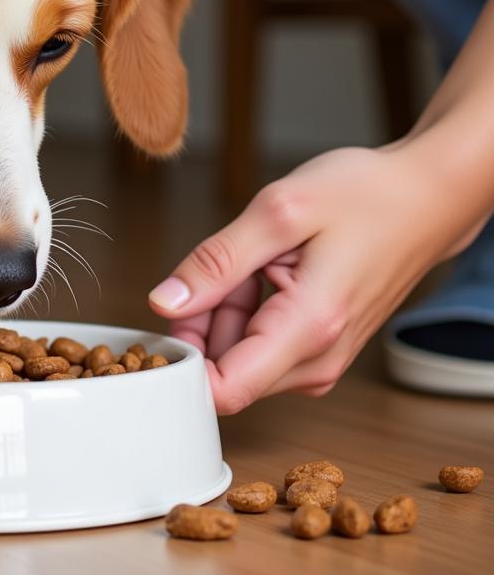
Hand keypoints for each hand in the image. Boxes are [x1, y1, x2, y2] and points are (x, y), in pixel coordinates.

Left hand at [148, 144, 485, 413]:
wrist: (425, 198)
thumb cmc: (364, 196)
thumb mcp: (278, 212)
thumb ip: (216, 262)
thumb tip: (164, 303)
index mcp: (307, 329)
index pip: (223, 391)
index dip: (180, 362)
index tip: (162, 322)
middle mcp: (316, 360)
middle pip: (222, 369)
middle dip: (200, 322)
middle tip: (219, 265)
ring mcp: (319, 358)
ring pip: (237, 354)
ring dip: (224, 310)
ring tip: (254, 259)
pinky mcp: (317, 349)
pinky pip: (259, 342)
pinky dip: (246, 307)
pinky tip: (265, 268)